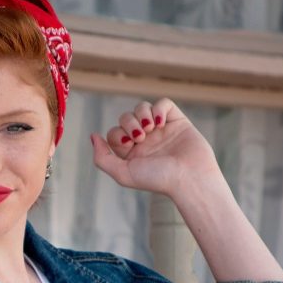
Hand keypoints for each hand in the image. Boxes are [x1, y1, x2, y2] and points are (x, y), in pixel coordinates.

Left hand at [90, 98, 223, 199]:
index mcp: (131, 153)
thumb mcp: (123, 173)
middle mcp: (145, 140)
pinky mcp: (178, 121)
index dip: (118, 134)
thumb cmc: (157, 179)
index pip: (115, 133)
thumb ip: (102, 158)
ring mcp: (161, 130)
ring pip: (143, 108)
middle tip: (140, 136)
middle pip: (126, 117)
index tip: (129, 144)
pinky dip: (159, 108)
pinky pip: (163, 104)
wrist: (189, 177)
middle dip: (129, 122)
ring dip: (142, 114)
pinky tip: (161, 122)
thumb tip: (93, 136)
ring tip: (151, 128)